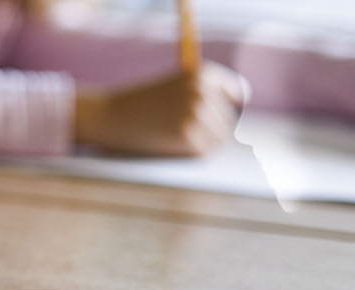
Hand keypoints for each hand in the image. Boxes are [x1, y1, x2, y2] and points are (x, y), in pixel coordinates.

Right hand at [74, 62, 247, 155]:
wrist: (110, 114)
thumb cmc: (143, 102)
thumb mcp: (177, 85)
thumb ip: (207, 91)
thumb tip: (244, 105)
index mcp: (204, 73)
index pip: (237, 94)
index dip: (225, 107)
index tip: (214, 115)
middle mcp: (204, 90)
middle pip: (227, 120)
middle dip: (210, 128)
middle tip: (178, 126)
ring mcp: (196, 112)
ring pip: (219, 138)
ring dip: (202, 141)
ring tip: (173, 133)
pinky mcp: (187, 134)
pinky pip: (203, 151)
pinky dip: (190, 151)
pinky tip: (169, 141)